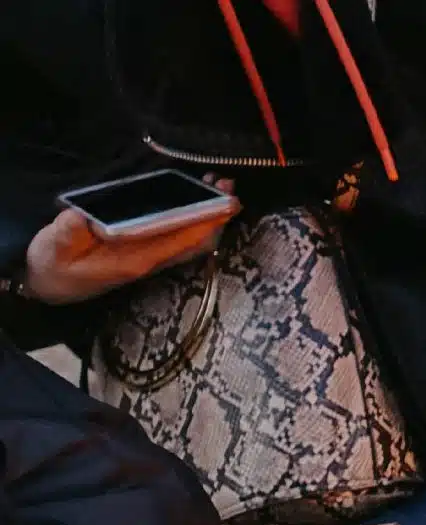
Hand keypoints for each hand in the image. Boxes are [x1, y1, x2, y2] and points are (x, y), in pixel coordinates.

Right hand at [23, 177, 236, 303]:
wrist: (48, 287)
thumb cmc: (52, 266)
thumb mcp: (53, 248)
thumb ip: (68, 234)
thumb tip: (82, 217)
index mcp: (132, 259)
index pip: (177, 240)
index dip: (202, 222)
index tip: (221, 204)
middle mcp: (149, 260)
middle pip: (192, 239)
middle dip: (213, 214)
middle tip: (227, 186)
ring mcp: (150, 258)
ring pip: (188, 237)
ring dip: (206, 214)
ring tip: (219, 186)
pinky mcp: (145, 252)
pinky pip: (178, 236)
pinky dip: (192, 218)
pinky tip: (197, 200)